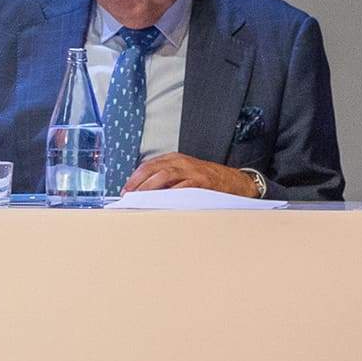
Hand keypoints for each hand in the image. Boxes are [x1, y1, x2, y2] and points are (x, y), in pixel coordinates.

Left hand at [121, 152, 258, 196]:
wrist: (235, 181)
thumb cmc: (208, 180)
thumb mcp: (185, 172)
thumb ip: (166, 178)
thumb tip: (143, 191)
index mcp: (175, 159)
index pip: (148, 165)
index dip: (134, 178)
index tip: (126, 189)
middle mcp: (182, 162)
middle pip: (153, 169)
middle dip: (138, 183)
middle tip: (129, 196)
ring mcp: (192, 171)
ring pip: (164, 176)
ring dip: (149, 189)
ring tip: (140, 199)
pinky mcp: (202, 182)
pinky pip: (182, 188)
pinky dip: (170, 194)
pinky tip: (161, 202)